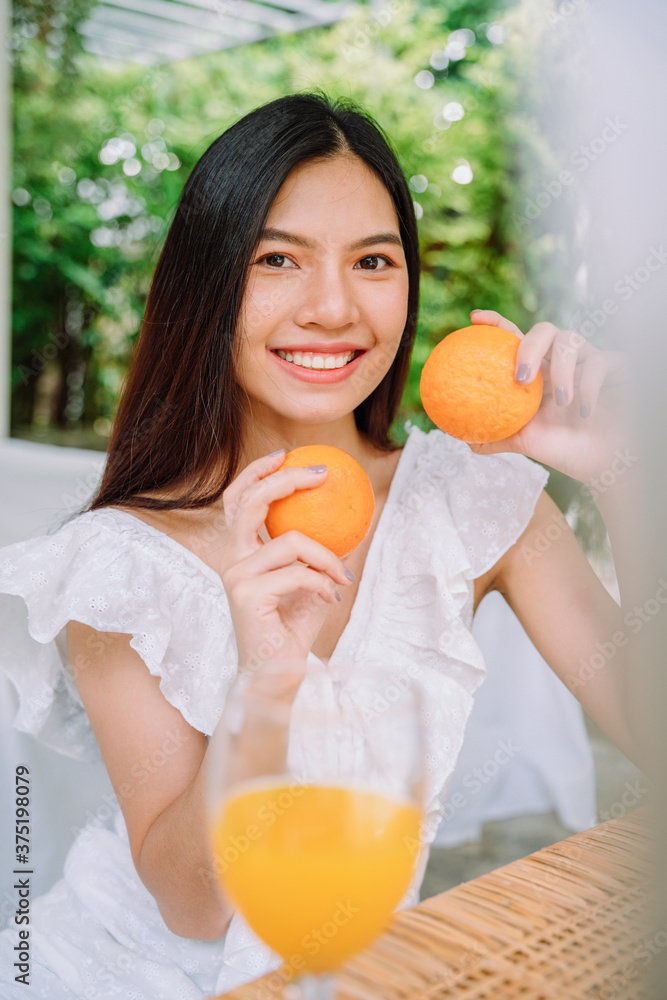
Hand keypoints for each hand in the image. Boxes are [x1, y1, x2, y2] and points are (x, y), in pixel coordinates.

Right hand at [220, 451, 353, 667]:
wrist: (278, 673)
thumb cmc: (293, 628)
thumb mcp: (314, 581)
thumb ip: (322, 552)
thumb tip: (353, 519)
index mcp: (241, 551)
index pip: (238, 500)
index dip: (256, 472)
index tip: (284, 454)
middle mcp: (232, 559)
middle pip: (249, 503)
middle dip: (286, 480)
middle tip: (320, 474)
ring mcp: (236, 576)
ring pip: (290, 542)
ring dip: (326, 556)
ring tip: (342, 575)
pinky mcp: (246, 595)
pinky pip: (299, 574)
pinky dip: (323, 583)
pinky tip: (333, 595)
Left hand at [467, 310, 633, 485]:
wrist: (607, 463)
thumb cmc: (569, 450)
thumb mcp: (529, 443)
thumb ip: (499, 436)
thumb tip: (466, 440)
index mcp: (539, 371)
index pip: (516, 339)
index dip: (497, 325)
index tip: (475, 319)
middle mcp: (562, 360)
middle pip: (543, 331)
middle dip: (529, 346)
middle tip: (521, 378)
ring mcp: (589, 360)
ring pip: (570, 341)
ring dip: (561, 371)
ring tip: (561, 401)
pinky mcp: (617, 366)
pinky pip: (600, 361)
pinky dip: (590, 386)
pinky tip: (585, 411)